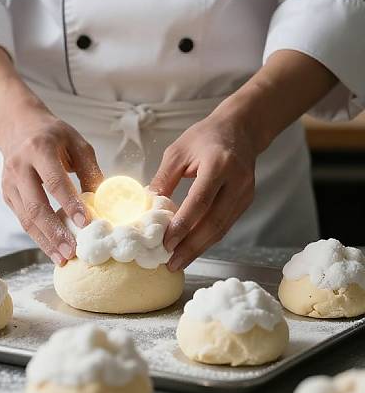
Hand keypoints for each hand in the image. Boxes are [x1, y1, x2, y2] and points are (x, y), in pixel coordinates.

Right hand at [0, 103, 102, 265]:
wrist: (18, 126)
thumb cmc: (53, 134)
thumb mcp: (76, 143)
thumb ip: (90, 170)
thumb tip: (104, 200)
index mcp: (39, 149)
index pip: (54, 181)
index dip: (69, 203)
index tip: (85, 223)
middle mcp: (19, 166)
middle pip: (35, 205)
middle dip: (54, 232)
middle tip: (72, 251)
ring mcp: (10, 182)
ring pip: (25, 218)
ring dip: (45, 241)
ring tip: (63, 258)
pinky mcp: (8, 195)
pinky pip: (22, 219)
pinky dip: (38, 237)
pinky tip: (52, 249)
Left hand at [150, 109, 257, 270]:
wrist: (240, 129)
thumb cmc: (205, 137)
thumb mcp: (177, 151)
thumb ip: (164, 179)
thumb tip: (146, 205)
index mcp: (219, 164)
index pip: (200, 201)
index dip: (183, 225)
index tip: (167, 243)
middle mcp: (237, 181)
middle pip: (214, 221)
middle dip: (192, 246)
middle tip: (172, 263)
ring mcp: (245, 192)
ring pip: (222, 228)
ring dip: (200, 247)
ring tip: (180, 261)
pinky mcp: (246, 200)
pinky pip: (226, 224)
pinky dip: (209, 238)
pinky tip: (193, 247)